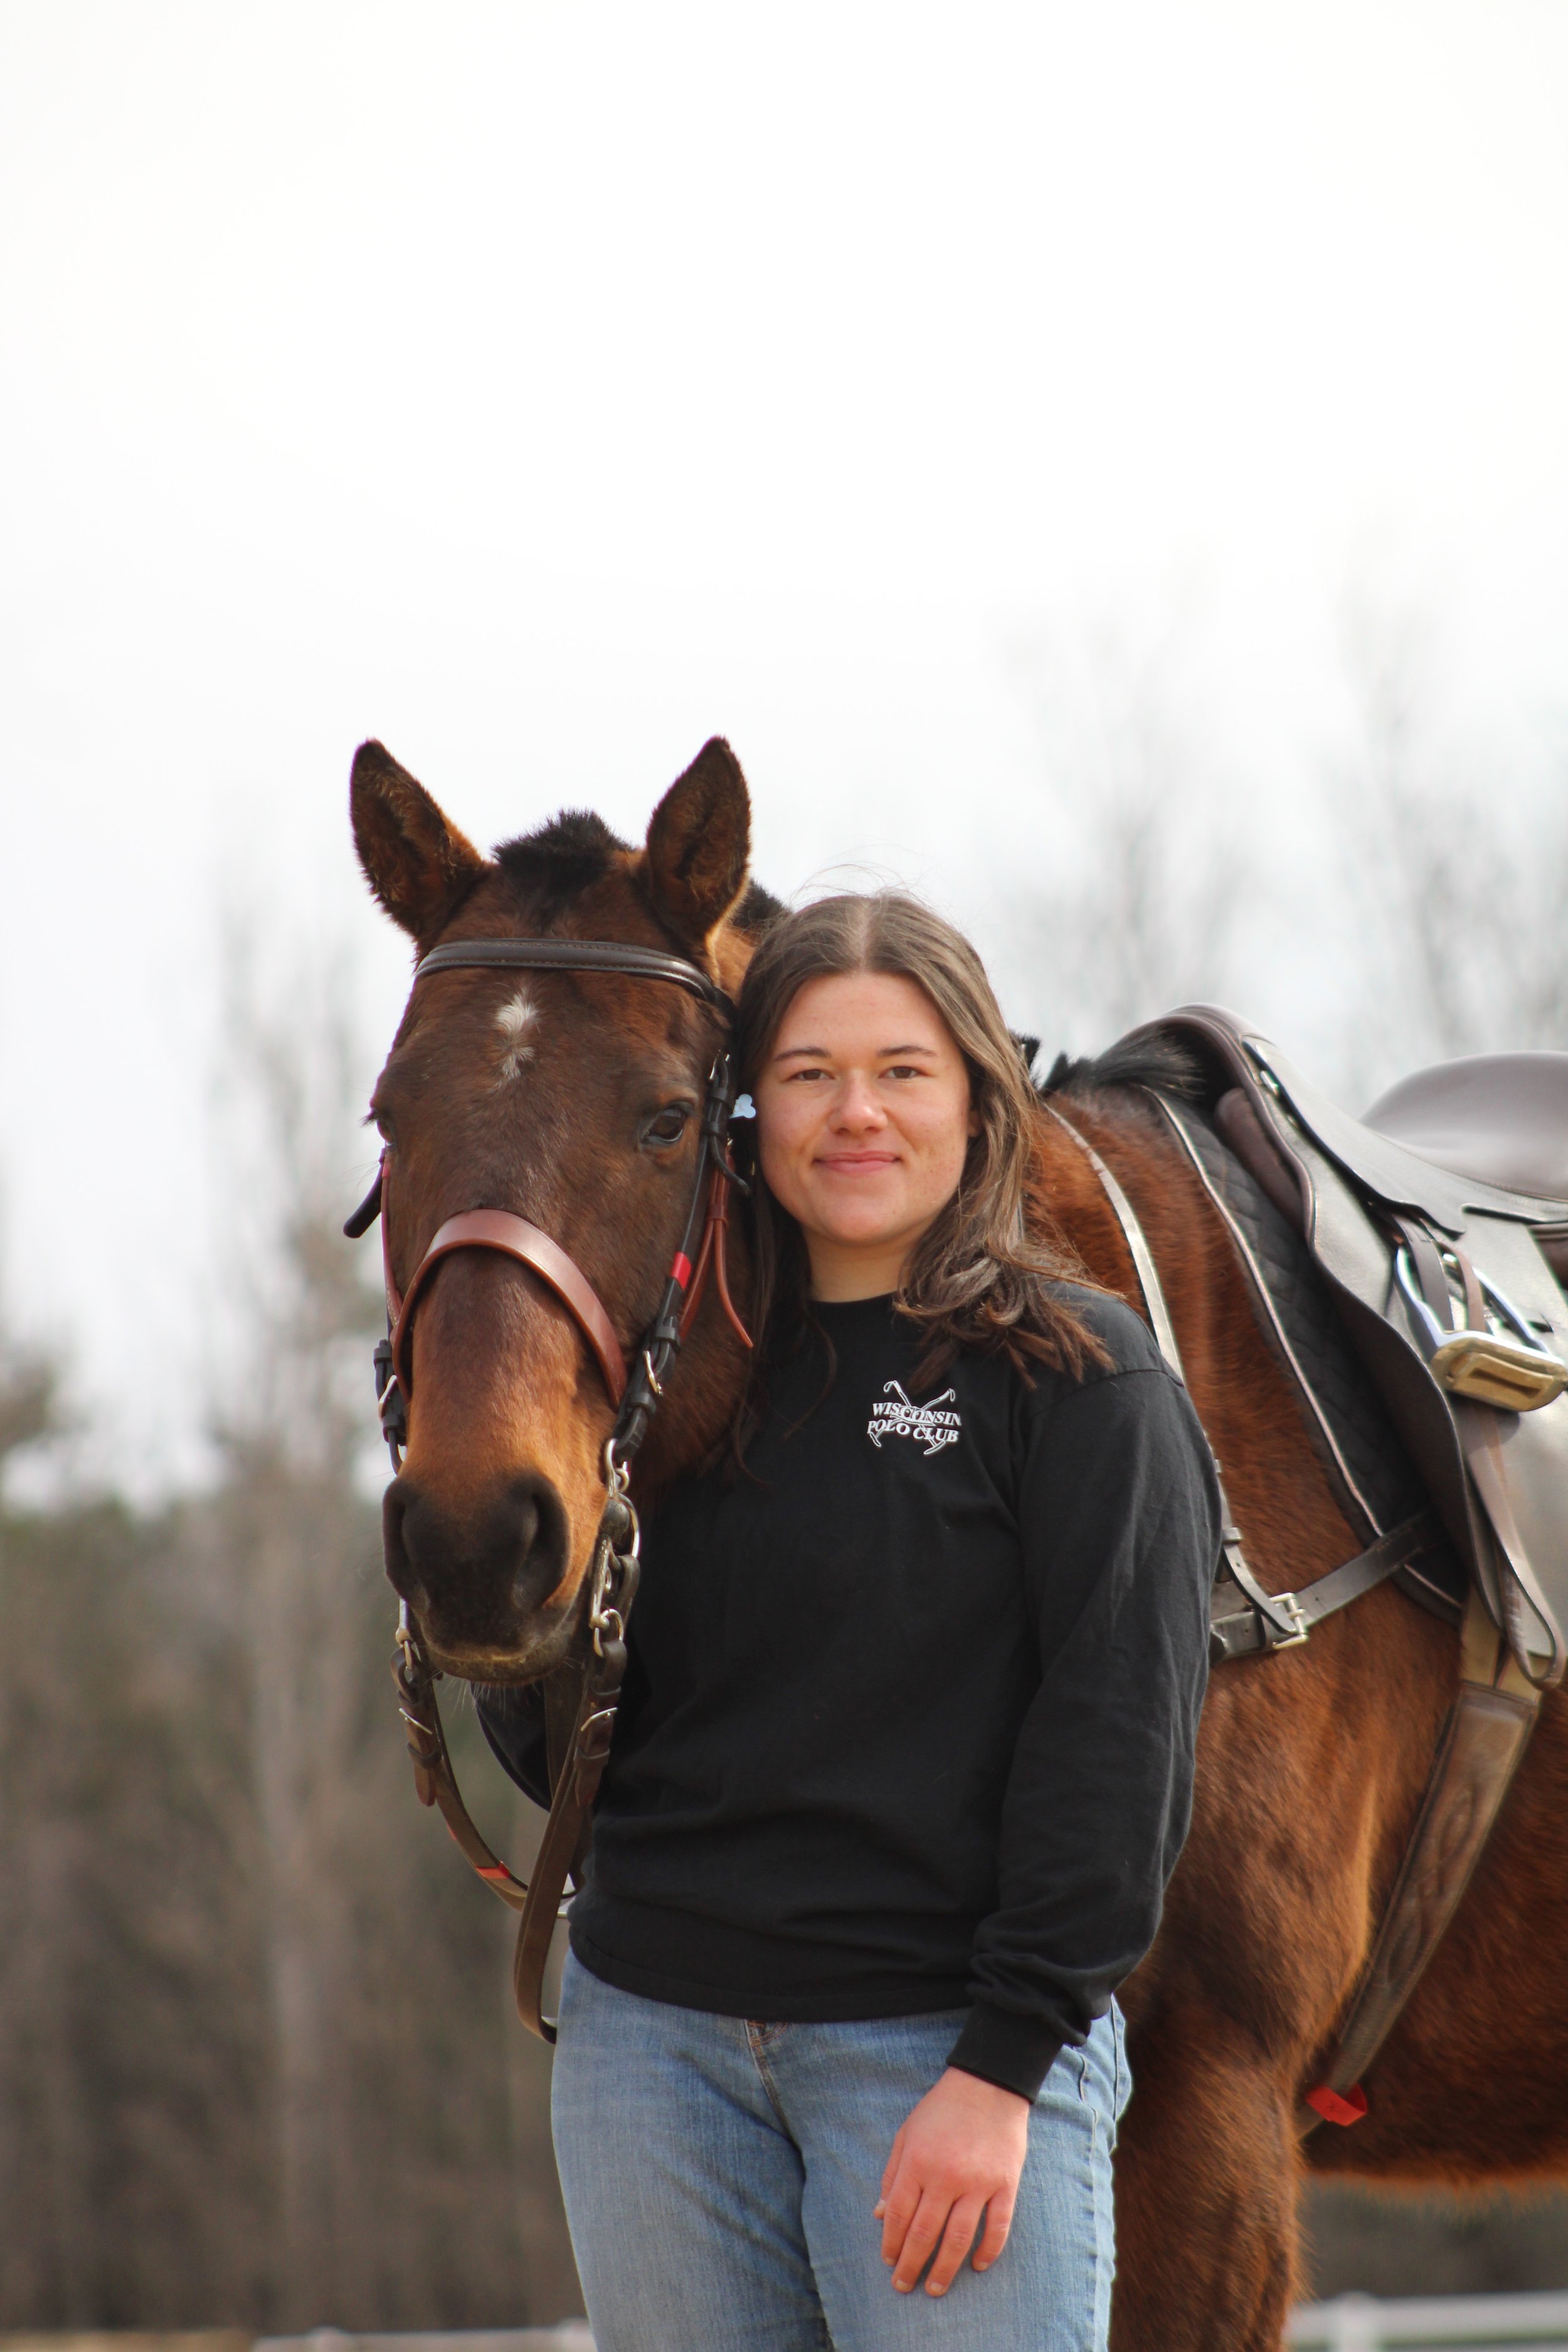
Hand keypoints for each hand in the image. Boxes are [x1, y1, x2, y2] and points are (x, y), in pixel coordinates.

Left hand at [873, 2066, 1029, 2295]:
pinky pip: (997, 2227)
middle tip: (904, 2286)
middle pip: (924, 2233)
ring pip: (958, 2239)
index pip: (898, 2214)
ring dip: (944, 2269)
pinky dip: (988, 2251)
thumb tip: (879, 2215)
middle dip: (911, 2265)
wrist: (988, 2084)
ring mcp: (978, 2183)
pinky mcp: (1005, 2185)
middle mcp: (945, 2176)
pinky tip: (977, 2266)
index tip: (888, 2262)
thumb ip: (892, 2173)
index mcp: (917, 2162)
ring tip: (935, 2288)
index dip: (890, 2243)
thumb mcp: (907, 2133)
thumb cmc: (941, 2109)